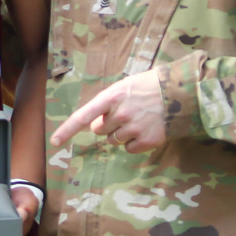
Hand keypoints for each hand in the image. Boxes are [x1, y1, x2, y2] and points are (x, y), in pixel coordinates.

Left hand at [50, 69, 166, 152]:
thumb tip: (95, 126)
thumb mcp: (124, 87)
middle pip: (100, 131)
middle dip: (108, 125)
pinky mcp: (148, 141)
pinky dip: (135, 142)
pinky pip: (129, 149)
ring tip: (138, 119)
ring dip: (122, 133)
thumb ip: (107, 104)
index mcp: (112, 97)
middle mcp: (120, 114)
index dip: (68, 130)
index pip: (84, 116)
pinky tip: (146, 129)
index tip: (55, 142)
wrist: (180, 92)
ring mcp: (134, 128)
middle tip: (125, 113)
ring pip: (114, 141)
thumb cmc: (148, 86)